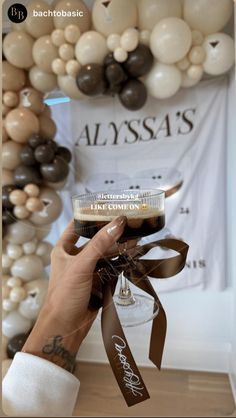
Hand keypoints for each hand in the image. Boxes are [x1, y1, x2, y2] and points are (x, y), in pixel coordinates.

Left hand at [22, 216, 135, 371]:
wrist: (65, 327)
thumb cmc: (64, 294)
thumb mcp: (81, 265)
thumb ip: (99, 244)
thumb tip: (117, 223)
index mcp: (63, 249)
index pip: (77, 226)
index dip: (91, 217)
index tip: (107, 208)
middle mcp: (75, 257)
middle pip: (96, 240)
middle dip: (112, 234)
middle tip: (129, 225)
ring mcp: (87, 270)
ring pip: (105, 254)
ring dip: (119, 248)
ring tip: (136, 239)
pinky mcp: (97, 282)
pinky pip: (110, 268)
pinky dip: (121, 262)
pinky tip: (132, 255)